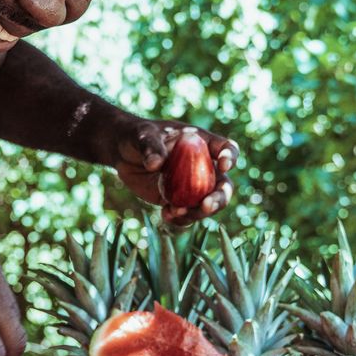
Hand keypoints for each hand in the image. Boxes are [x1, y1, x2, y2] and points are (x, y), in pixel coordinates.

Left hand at [111, 118, 237, 226]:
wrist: (125, 155)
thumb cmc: (138, 136)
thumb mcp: (143, 136)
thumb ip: (150, 146)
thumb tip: (155, 164)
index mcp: (202, 144)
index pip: (226, 149)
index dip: (230, 157)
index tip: (223, 165)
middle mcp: (204, 167)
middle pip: (224, 185)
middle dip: (219, 198)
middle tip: (206, 205)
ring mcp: (193, 187)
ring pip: (208, 205)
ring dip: (198, 213)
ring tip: (176, 211)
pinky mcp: (179, 201)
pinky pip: (187, 215)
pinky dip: (180, 219)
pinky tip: (166, 215)